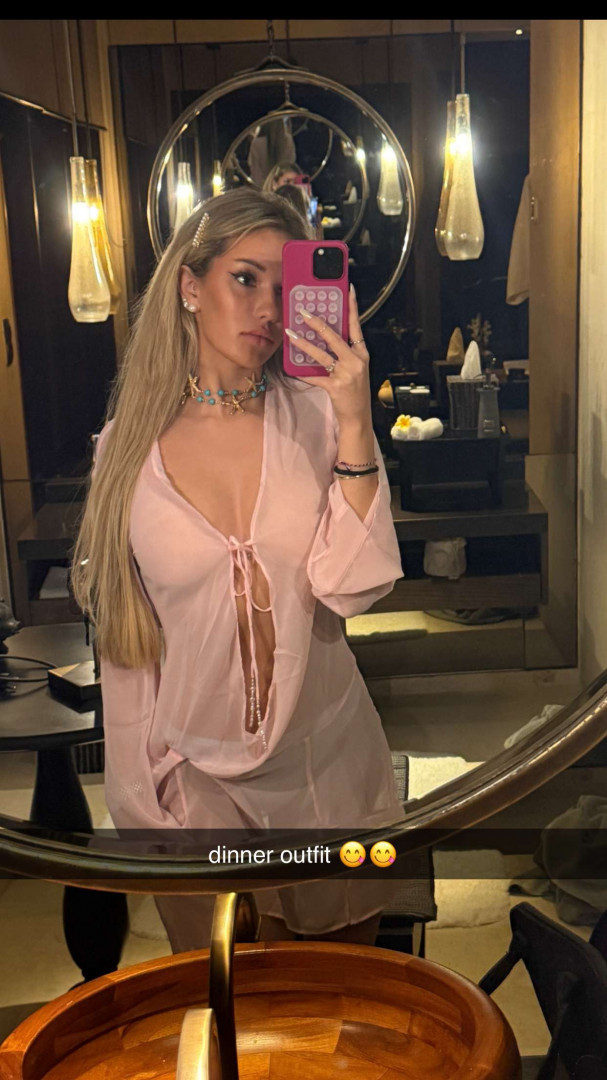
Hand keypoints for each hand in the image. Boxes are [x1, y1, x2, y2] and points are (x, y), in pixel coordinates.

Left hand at [285, 285, 370, 424]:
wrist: (358, 417)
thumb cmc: (355, 391)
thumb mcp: (355, 369)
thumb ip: (344, 353)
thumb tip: (324, 337)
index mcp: (362, 354)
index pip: (356, 325)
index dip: (352, 307)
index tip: (348, 289)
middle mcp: (356, 362)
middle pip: (334, 336)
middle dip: (317, 323)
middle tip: (303, 311)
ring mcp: (346, 374)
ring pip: (321, 354)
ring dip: (303, 344)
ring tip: (290, 334)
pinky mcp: (335, 387)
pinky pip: (314, 377)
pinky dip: (302, 372)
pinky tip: (292, 368)